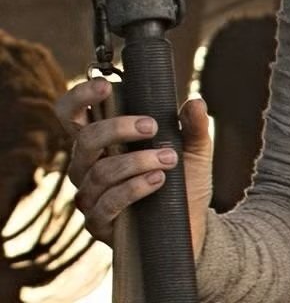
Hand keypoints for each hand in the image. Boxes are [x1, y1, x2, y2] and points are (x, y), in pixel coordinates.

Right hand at [55, 78, 211, 255]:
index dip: (80, 98)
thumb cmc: (184, 183)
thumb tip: (195, 102)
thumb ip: (194, 126)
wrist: (191, 226)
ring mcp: (91, 196)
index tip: (105, 85)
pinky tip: (158, 180)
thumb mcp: (195, 151)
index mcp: (103, 144)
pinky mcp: (99, 223)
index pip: (73, 116)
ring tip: (169, 160)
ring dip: (137, 162)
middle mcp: (88, 167)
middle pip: (84, 140)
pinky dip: (133, 189)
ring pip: (99, 172)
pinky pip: (107, 203)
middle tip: (152, 126)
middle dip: (118, 128)